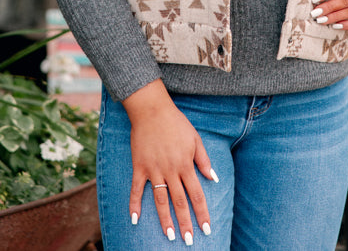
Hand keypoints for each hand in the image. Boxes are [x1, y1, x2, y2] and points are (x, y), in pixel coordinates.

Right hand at [122, 79, 216, 243]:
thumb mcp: (195, 138)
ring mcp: (154, 169)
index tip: (206, 229)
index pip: (197, 194)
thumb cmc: (176, 123)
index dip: (202, 213)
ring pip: (160, 200)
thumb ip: (203, 159)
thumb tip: (213, 179)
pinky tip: (135, 220)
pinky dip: (134, 205)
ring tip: (169, 236)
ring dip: (165, 220)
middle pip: (179, 201)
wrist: (152, 110)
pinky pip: (136, 189)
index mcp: (185, 164)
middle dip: (185, 223)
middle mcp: (170, 170)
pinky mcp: (139, 166)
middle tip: (189, 241)